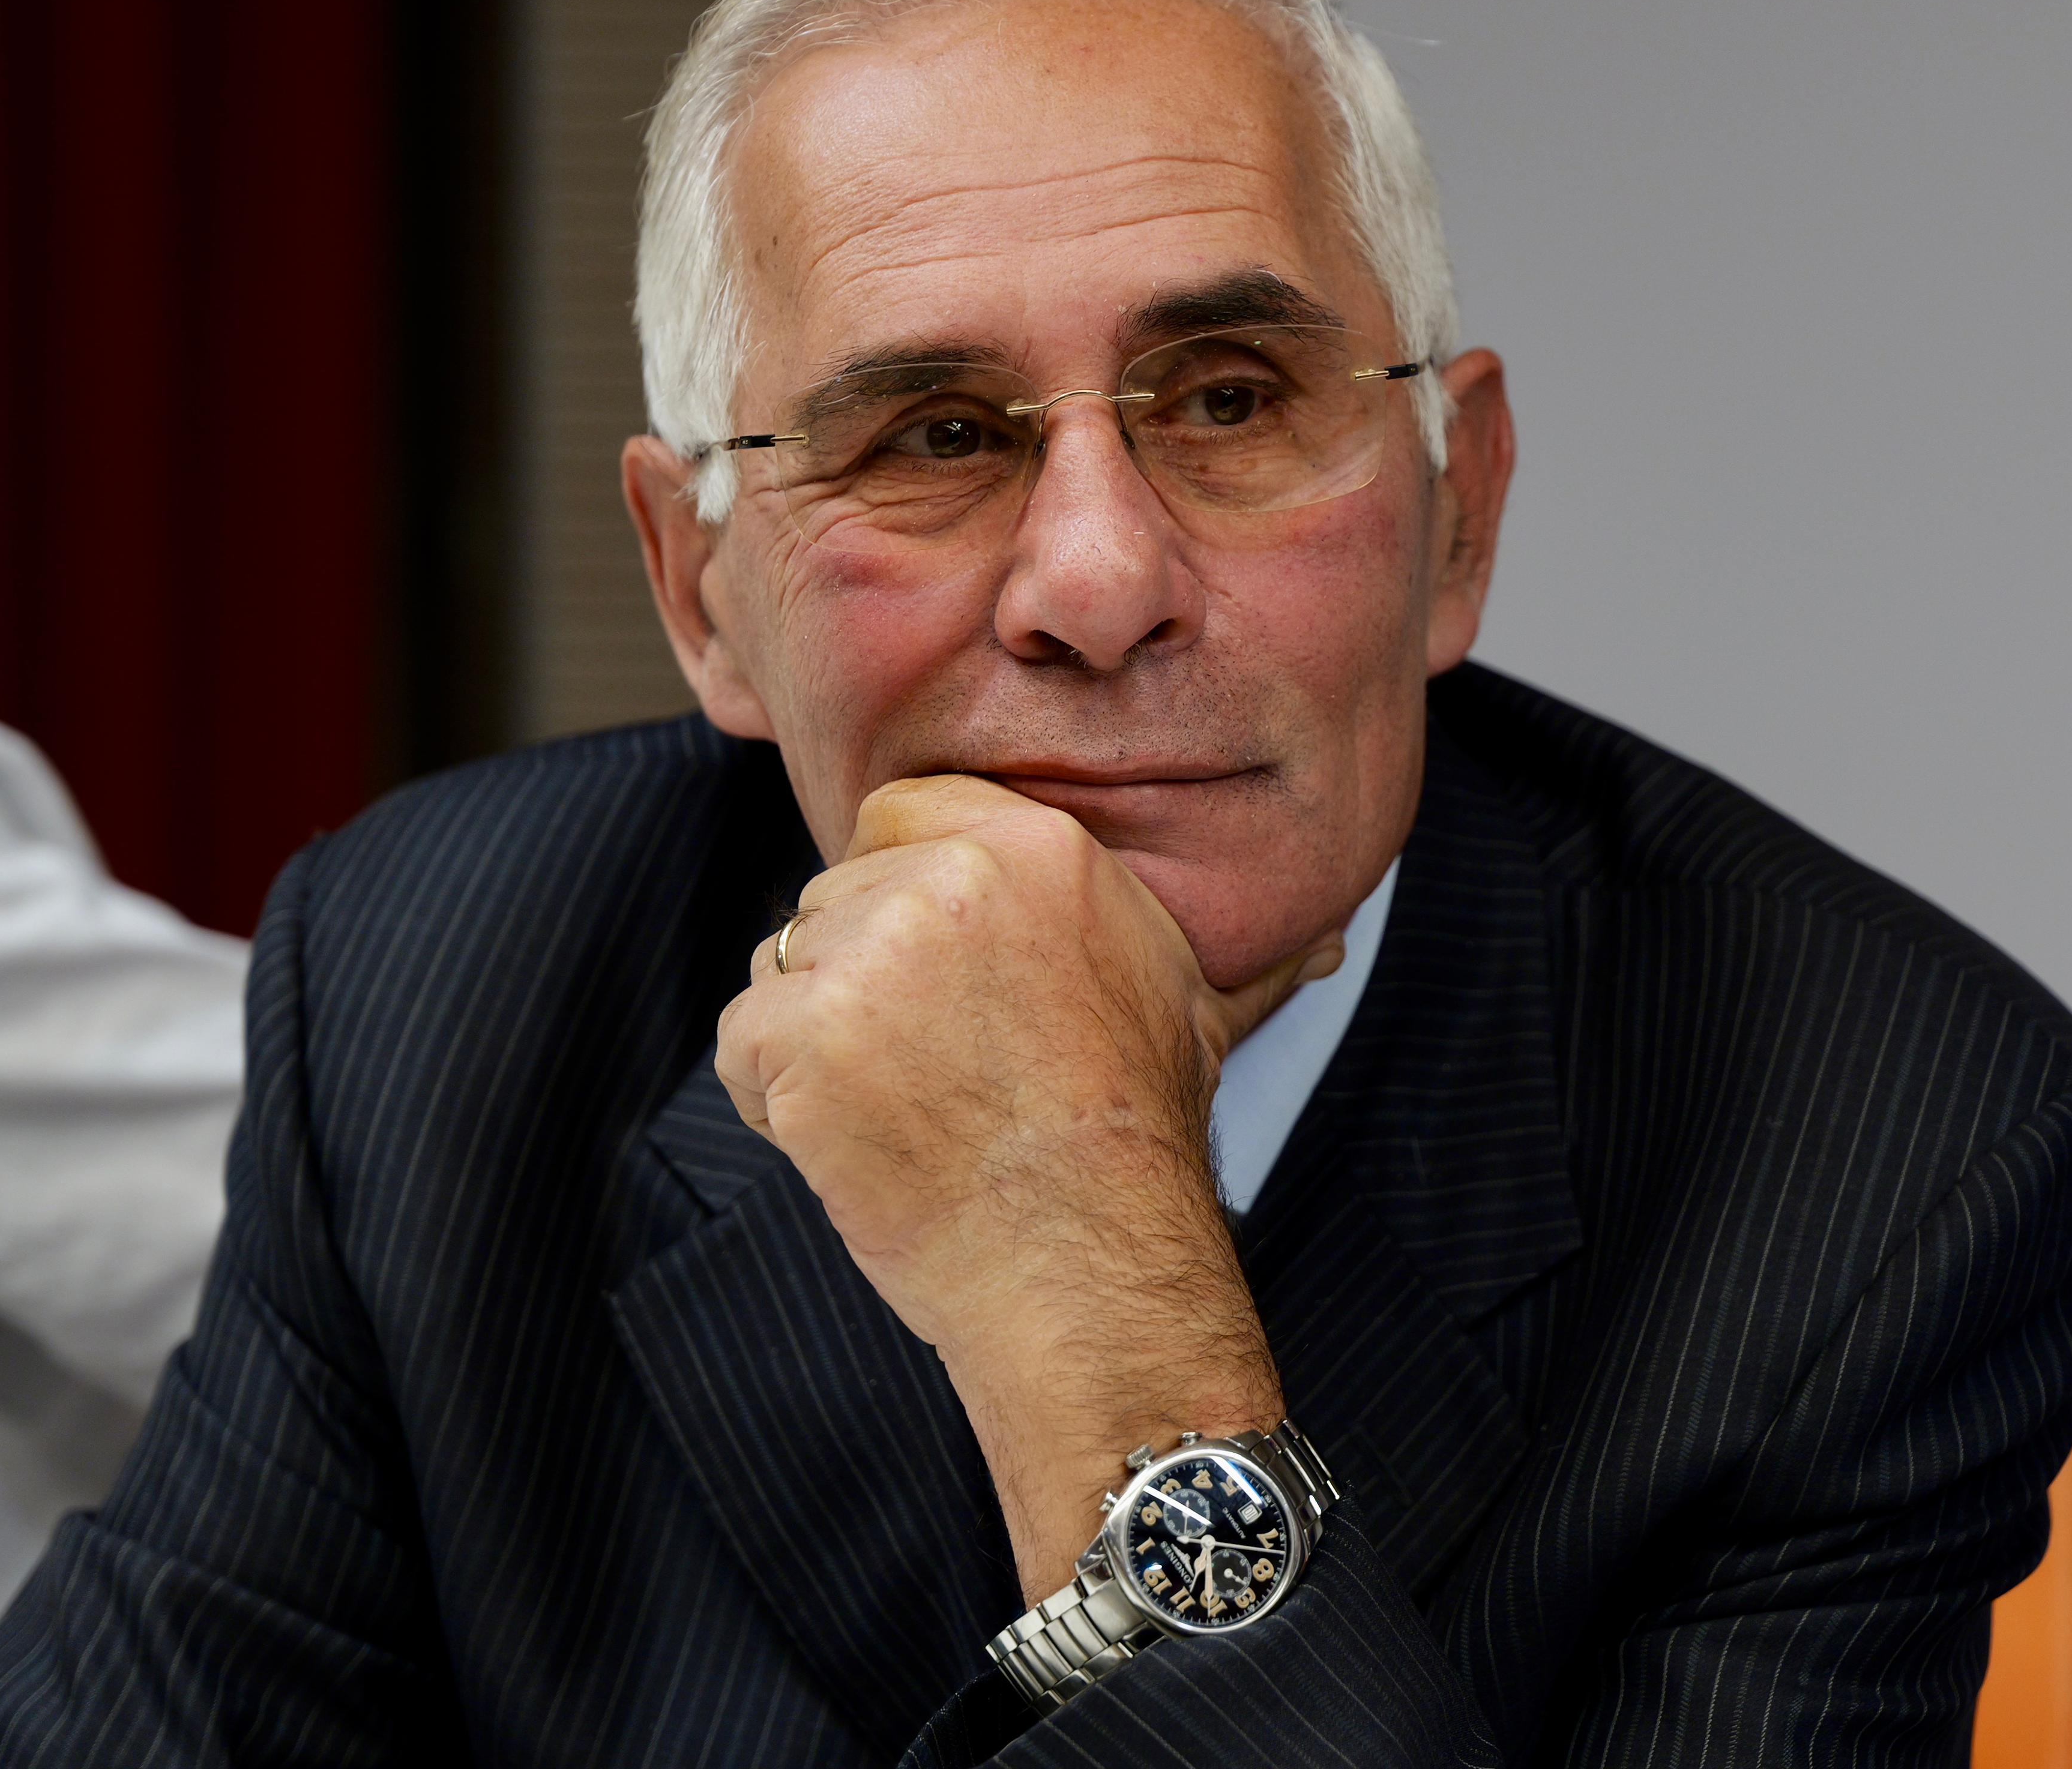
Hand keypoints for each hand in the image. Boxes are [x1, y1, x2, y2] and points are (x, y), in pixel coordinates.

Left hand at [714, 774, 1342, 1595]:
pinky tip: (858, 1140)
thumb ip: (1233, 953)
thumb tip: (1325, 942)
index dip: (901, 888)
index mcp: (1033, 846)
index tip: (933, 970)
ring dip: (818, 1037)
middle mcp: (945, 880)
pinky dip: (776, 1099)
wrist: (1084, 1259)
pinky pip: (746, 1042)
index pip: (901, 811)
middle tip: (934, 1066)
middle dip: (862, 975)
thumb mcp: (1194, 1012)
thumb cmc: (1134, 1139)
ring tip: (904, 1104)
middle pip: (837, 892)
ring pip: (784, 963)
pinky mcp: (799, 1033)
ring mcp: (864, 954)